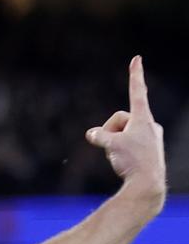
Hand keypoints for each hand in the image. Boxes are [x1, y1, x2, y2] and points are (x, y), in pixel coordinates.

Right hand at [85, 56, 165, 213]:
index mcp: (143, 118)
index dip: (135, 75)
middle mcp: (150, 125)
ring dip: (115, 143)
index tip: (137, 58)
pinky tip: (125, 164)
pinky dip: (122, 151)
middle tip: (111, 148)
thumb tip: (91, 133)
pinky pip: (128, 144)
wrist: (148, 184)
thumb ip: (98, 135)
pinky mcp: (149, 150)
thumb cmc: (131, 161)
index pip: (137, 91)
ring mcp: (151, 138)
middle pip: (120, 120)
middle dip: (110, 131)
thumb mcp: (110, 145)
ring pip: (123, 134)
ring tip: (120, 158)